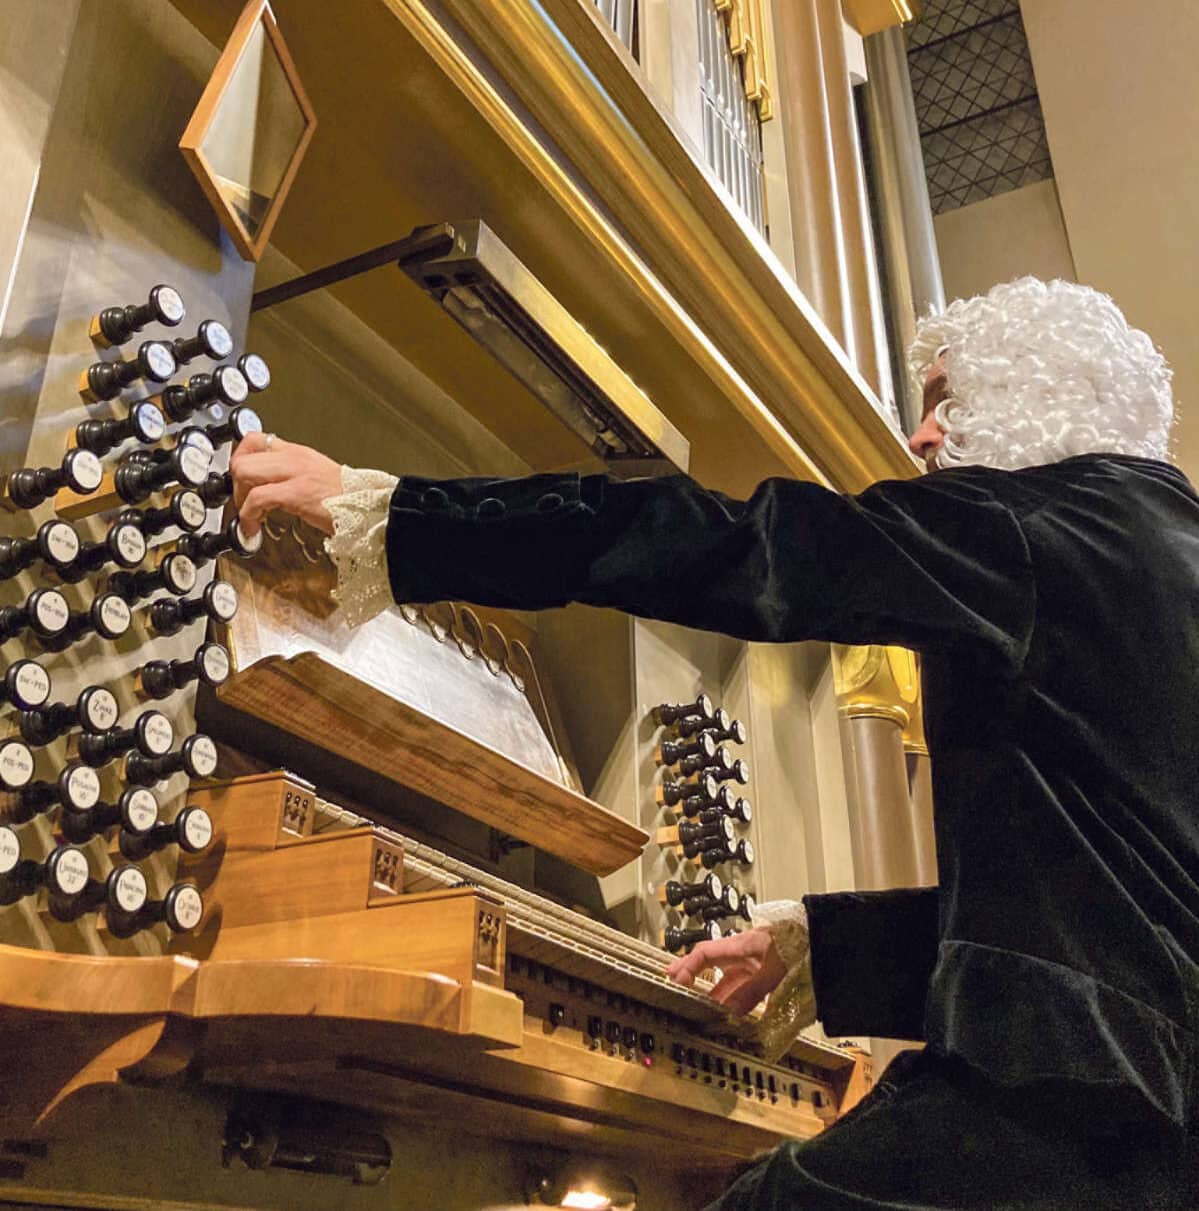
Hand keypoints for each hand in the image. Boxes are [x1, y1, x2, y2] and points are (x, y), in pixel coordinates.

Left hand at [229, 433, 342, 537]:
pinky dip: (248, 516)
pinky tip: (253, 529)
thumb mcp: (316, 477)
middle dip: (235, 483)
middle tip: (243, 502)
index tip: (240, 482)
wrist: (373, 509)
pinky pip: (257, 499)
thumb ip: (292, 477)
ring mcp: (296, 473)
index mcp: (298, 452)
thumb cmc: (348, 500)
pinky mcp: (298, 493)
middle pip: (243, 455)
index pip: (254, 440)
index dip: (239, 459)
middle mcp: (295, 457)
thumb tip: (269, 488)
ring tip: (249, 517)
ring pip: (244, 471)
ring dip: (239, 499)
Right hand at [665, 927, 786, 1015]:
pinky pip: (738, 985)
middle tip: (669, 980)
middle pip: (707, 961)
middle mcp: (740, 953)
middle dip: (688, 971)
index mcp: (738, 946)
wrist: (815, 939)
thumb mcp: (771, 972)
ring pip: (722, 976)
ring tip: (694, 1003)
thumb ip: (750, 993)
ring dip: (709, 990)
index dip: (686, 965)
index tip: (674, 979)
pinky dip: (728, 997)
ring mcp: (749, 962)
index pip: (703, 952)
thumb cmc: (795, 945)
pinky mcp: (759, 972)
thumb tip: (730, 1012)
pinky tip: (725, 1009)